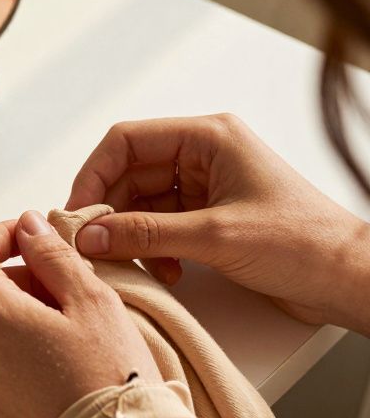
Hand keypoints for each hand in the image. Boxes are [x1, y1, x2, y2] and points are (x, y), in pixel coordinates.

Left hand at [0, 211, 160, 417]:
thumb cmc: (110, 376)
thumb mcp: (91, 299)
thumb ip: (52, 254)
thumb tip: (28, 225)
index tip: (31, 236)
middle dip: (8, 275)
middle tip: (57, 284)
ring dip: (6, 313)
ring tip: (58, 324)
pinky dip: (3, 350)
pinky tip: (47, 360)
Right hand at [68, 114, 369, 332]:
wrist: (348, 279)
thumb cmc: (305, 243)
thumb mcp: (215, 237)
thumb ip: (145, 234)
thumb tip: (91, 235)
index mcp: (209, 138)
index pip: (126, 141)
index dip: (93, 175)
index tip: (75, 213)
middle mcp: (204, 156)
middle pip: (128, 174)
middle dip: (108, 212)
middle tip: (90, 246)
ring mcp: (207, 188)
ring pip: (140, 204)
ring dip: (130, 236)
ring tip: (129, 263)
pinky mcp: (210, 218)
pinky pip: (159, 226)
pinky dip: (151, 249)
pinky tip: (163, 271)